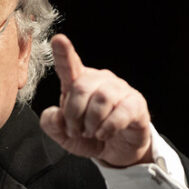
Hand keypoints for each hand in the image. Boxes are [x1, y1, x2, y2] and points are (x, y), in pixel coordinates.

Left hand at [40, 34, 153, 166]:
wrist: (116, 150)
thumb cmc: (88, 135)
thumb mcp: (63, 134)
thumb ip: (51, 124)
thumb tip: (56, 115)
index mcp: (78, 83)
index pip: (69, 64)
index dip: (63, 53)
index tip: (58, 39)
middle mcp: (100, 81)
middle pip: (81, 87)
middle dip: (73, 114)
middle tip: (76, 131)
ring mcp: (120, 90)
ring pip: (101, 98)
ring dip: (91, 122)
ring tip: (91, 133)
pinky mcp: (136, 104)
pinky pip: (121, 112)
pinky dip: (108, 127)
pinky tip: (104, 134)